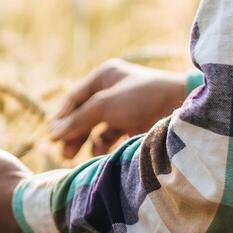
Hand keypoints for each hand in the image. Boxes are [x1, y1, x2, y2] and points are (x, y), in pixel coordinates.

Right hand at [48, 58, 186, 158]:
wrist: (181, 109)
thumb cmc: (141, 99)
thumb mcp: (103, 106)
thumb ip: (77, 120)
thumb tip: (52, 134)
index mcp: (104, 76)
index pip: (74, 97)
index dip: (62, 117)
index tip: (51, 138)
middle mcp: (113, 90)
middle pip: (84, 113)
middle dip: (72, 132)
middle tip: (64, 153)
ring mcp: (125, 108)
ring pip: (97, 127)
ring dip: (86, 141)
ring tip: (76, 157)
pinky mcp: (136, 124)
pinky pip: (112, 136)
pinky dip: (103, 145)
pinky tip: (99, 154)